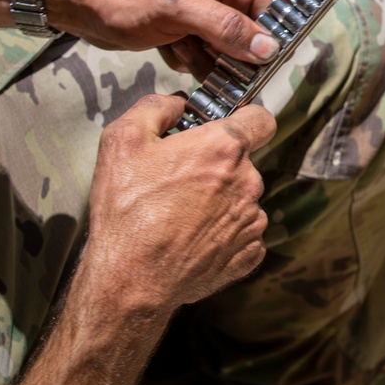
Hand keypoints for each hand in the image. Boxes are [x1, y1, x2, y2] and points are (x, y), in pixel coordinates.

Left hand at [45, 0, 282, 77]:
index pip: (276, 8)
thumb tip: (268, 47)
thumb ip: (226, 27)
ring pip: (230, 54)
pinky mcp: (190, 34)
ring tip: (178, 45)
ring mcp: (206, 17)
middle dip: (233, 55)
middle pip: (255, 37)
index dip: (275, 36)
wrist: (82, 2)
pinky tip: (167, 47)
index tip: (265, 62)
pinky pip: (206, 60)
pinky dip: (188, 61)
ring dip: (206, 61)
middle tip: (206, 54)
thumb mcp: (178, 8)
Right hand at [84, 93, 274, 312]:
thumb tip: (177, 104)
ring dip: (220, 200)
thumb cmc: (127, 211)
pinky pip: (242, 232)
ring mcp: (252, 220)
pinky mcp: (249, 253)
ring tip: (181, 215)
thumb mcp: (123, 140)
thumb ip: (155, 107)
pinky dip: (223, 233)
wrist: (131, 280)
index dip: (244, 118)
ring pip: (242, 198)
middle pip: (244, 161)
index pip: (261, 118)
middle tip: (179, 179)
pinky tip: (192, 238)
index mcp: (224, 148)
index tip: (223, 128)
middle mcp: (248, 181)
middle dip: (217, 165)